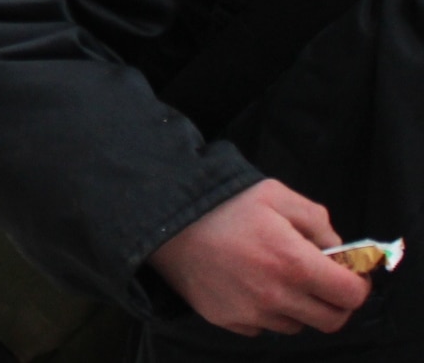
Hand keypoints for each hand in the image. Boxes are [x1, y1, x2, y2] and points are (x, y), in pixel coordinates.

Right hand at [146, 179, 368, 336]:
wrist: (163, 218)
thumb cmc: (221, 203)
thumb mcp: (275, 194)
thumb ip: (317, 219)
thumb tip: (334, 248)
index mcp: (293, 262)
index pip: (351, 296)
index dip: (357, 284)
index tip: (347, 272)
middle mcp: (276, 295)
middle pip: (331, 320)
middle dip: (334, 301)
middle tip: (321, 280)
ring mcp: (250, 312)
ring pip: (297, 324)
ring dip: (298, 306)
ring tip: (276, 277)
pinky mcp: (227, 320)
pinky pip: (262, 325)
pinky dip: (266, 311)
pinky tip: (248, 283)